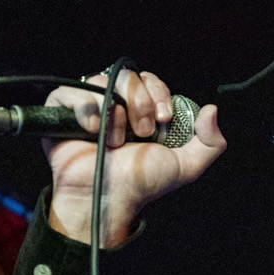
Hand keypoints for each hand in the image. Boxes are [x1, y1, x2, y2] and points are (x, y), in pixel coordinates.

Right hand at [44, 68, 225, 245]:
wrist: (109, 199)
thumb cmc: (141, 183)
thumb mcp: (186, 166)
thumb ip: (209, 142)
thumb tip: (212, 110)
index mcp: (140, 109)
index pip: (150, 80)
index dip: (159, 94)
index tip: (163, 118)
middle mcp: (114, 103)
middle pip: (128, 75)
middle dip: (140, 102)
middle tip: (142, 132)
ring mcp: (87, 106)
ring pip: (101, 81)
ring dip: (115, 112)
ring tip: (115, 140)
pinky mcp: (61, 112)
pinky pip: (71, 92)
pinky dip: (85, 108)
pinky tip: (92, 131)